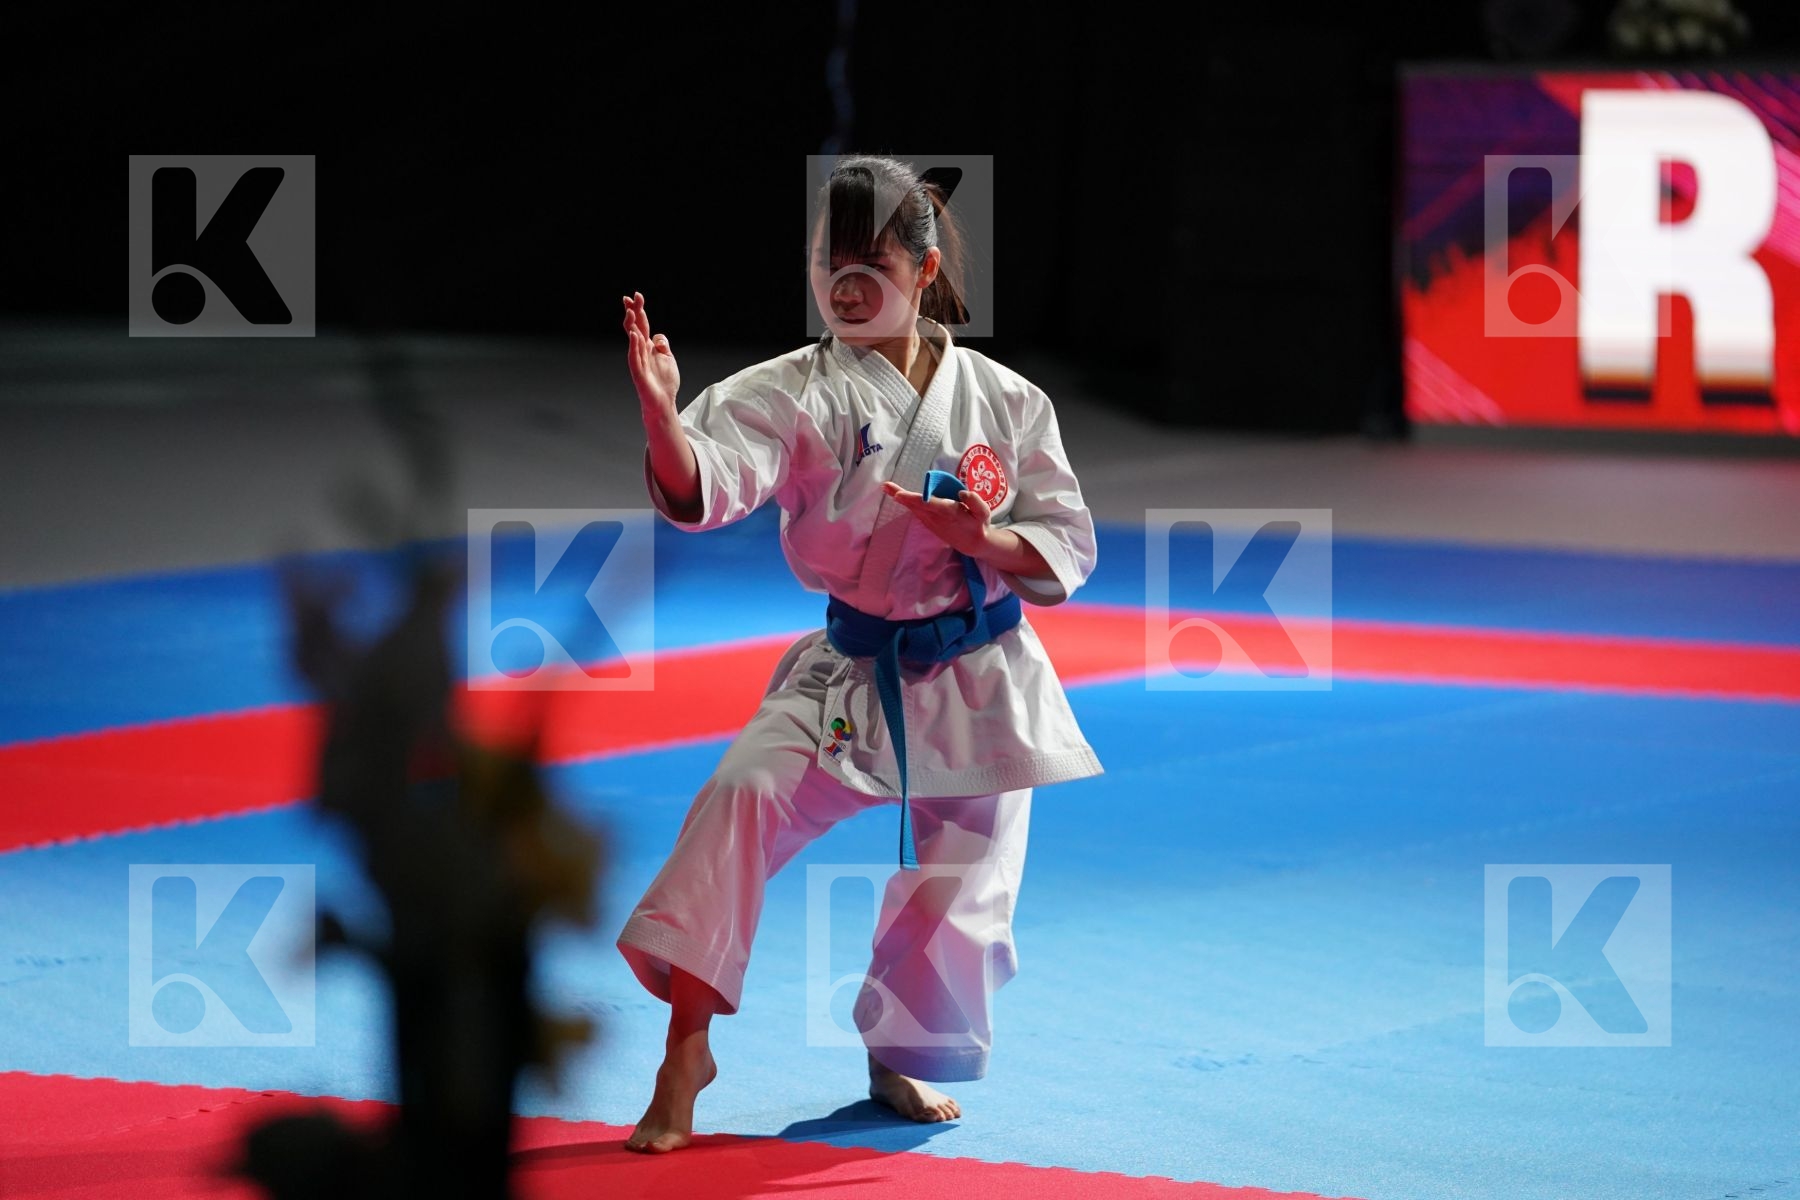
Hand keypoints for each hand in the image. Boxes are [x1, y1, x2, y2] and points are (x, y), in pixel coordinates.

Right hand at [622, 291, 679, 414]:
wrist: (663, 402)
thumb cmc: (665, 382)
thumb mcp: (668, 358)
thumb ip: (663, 345)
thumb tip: (658, 335)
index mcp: (648, 346)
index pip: (641, 324)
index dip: (638, 310)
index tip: (635, 296)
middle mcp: (641, 351)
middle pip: (635, 327)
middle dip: (632, 312)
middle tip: (629, 297)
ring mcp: (638, 361)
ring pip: (633, 340)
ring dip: (632, 325)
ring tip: (632, 312)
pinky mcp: (639, 373)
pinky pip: (635, 357)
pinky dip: (634, 346)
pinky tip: (635, 336)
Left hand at [881, 480, 992, 557]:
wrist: (973, 544)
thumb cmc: (978, 524)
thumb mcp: (984, 513)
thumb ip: (975, 502)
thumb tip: (962, 492)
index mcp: (950, 513)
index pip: (930, 504)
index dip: (915, 499)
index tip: (900, 495)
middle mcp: (937, 518)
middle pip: (916, 505)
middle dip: (901, 495)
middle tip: (885, 486)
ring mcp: (931, 522)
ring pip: (914, 508)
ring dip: (900, 497)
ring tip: (886, 487)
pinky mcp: (929, 523)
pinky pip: (916, 511)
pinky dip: (907, 503)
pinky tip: (897, 495)